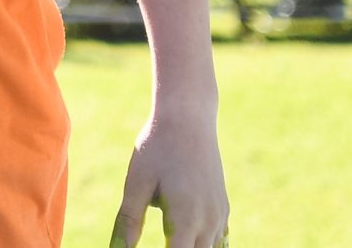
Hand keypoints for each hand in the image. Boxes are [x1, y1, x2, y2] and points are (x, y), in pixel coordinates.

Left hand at [112, 109, 229, 247]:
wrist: (189, 117)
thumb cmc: (157, 147)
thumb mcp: (137, 182)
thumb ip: (128, 221)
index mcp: (186, 219)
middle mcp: (209, 222)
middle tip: (159, 238)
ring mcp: (220, 215)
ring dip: (190, 247)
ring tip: (169, 236)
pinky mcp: (223, 207)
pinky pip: (218, 239)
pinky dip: (202, 243)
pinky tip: (187, 237)